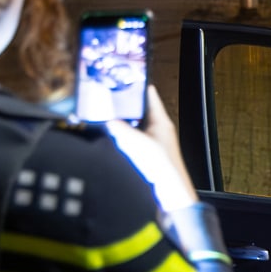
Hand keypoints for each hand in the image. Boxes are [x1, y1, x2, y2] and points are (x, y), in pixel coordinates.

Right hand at [107, 86, 200, 215]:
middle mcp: (156, 129)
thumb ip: (121, 130)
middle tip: (104, 98)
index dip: (137, 85)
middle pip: (137, 110)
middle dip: (122, 105)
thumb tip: (106, 120)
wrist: (169, 195)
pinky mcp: (144, 154)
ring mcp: (150, 142)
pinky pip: (128, 140)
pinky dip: (119, 138)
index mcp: (161, 121)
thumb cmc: (163, 168)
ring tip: (101, 115)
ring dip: (119, 123)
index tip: (122, 76)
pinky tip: (108, 138)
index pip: (149, 95)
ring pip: (131, 125)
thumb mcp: (138, 144)